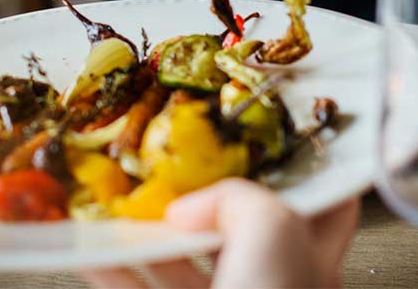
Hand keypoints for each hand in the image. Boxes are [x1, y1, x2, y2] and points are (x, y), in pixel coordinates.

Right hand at [84, 178, 359, 287]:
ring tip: (123, 205)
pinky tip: (92, 251)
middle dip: (205, 199)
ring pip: (186, 264)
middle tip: (176, 169)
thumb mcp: (272, 230)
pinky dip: (115, 271)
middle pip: (240, 229)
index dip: (303, 172)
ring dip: (150, 233)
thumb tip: (193, 205)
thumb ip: (238, 199)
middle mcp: (274, 284)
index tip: (272, 142)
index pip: (325, 206)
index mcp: (314, 258)